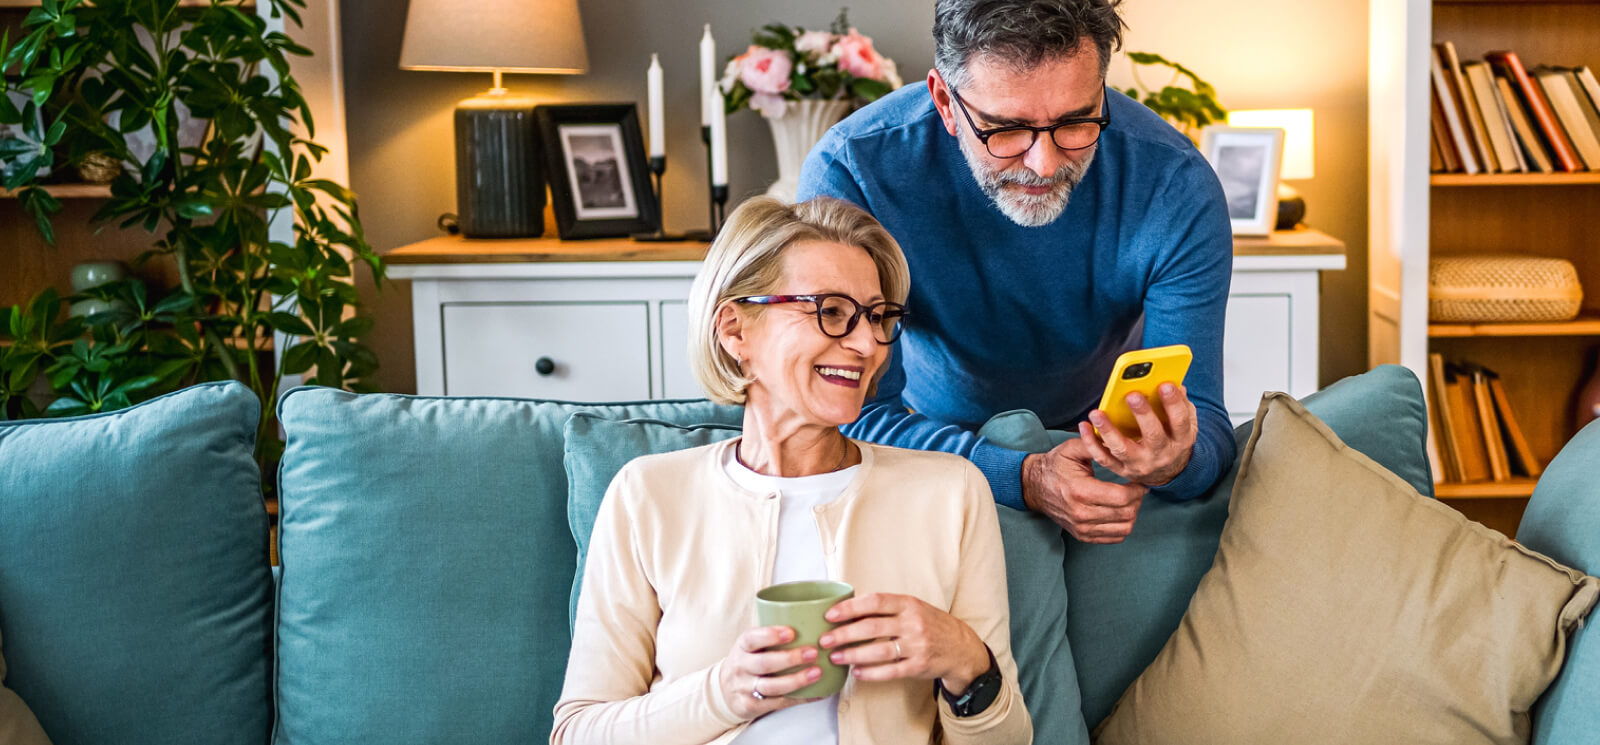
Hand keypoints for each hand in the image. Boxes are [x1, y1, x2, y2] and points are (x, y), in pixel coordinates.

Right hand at [718, 625, 826, 719]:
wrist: (725, 689)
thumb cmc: (748, 661)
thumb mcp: (751, 646)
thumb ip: (771, 636)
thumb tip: (810, 623)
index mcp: (742, 646)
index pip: (752, 639)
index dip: (771, 635)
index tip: (791, 632)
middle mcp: (740, 667)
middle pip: (765, 663)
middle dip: (790, 658)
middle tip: (813, 652)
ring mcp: (745, 688)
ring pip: (772, 686)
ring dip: (796, 680)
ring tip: (817, 673)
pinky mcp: (752, 706)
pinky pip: (778, 703)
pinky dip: (800, 698)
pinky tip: (816, 692)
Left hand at [819, 592, 989, 692]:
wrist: (962, 648)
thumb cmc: (931, 625)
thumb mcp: (913, 608)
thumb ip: (887, 608)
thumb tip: (849, 611)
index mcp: (909, 604)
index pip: (875, 601)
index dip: (850, 608)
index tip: (830, 615)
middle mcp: (913, 623)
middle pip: (872, 628)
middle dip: (844, 634)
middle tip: (825, 640)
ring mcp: (917, 646)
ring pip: (878, 651)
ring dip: (853, 655)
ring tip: (836, 657)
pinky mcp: (918, 666)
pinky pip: (890, 671)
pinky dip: (870, 673)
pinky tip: (856, 672)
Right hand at [1022, 440, 1146, 543]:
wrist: (1034, 487)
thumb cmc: (1055, 466)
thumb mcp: (1072, 449)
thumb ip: (1095, 445)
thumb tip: (1116, 442)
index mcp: (1080, 491)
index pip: (1122, 497)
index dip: (1137, 489)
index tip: (1138, 481)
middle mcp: (1081, 513)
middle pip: (1126, 513)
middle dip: (1137, 500)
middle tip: (1136, 489)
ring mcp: (1082, 528)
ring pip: (1125, 528)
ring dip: (1132, 514)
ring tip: (1128, 501)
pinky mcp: (1083, 536)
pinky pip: (1115, 538)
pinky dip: (1123, 526)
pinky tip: (1119, 512)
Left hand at [1079, 382, 1197, 486]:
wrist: (1168, 472)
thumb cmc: (1174, 439)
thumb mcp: (1185, 424)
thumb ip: (1181, 404)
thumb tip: (1174, 384)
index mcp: (1180, 440)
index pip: (1180, 421)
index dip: (1173, 403)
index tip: (1165, 384)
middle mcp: (1161, 454)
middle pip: (1153, 435)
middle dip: (1143, 414)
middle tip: (1132, 395)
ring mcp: (1140, 464)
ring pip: (1123, 449)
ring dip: (1108, 430)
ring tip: (1097, 413)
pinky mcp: (1122, 469)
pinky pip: (1104, 458)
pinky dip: (1092, 443)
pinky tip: (1085, 426)